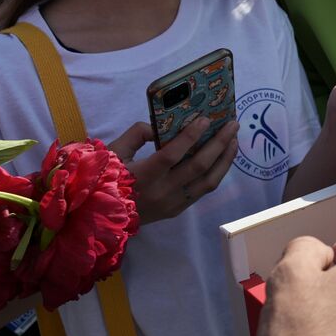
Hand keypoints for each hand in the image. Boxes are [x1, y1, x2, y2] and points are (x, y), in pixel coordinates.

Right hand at [109, 117, 238, 222]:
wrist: (101, 216)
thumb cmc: (107, 178)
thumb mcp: (114, 152)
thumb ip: (137, 134)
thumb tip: (162, 127)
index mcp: (142, 176)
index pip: (172, 154)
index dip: (190, 136)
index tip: (206, 119)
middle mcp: (161, 191)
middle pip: (198, 166)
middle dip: (219, 143)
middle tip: (232, 124)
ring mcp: (172, 203)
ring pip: (208, 182)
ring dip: (225, 159)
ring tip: (234, 140)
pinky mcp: (178, 210)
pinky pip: (203, 190)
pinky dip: (217, 173)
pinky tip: (223, 158)